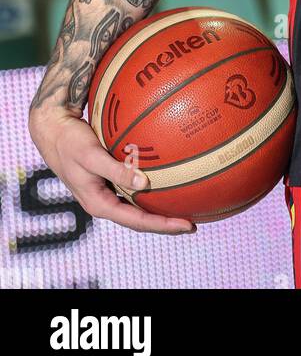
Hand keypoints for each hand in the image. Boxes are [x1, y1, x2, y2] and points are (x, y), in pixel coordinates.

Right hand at [29, 106, 195, 234]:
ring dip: (158, 208)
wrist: (52, 130)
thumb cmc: (70, 142)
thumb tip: (145, 183)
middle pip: (139, 218)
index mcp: (98, 204)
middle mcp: (104, 201)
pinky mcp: (108, 178)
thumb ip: (117, 170)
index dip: (163, 225)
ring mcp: (106, 190)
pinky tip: (166, 179)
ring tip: (183, 206)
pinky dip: (150, 188)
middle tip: (192, 223)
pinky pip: (132, 187)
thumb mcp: (92, 156)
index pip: (137, 221)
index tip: (186, 226)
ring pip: (136, 205)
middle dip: (165, 222)